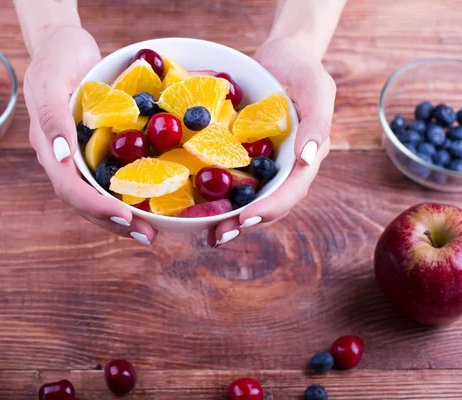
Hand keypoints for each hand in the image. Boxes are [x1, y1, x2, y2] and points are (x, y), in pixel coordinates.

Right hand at [23, 26, 156, 244]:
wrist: (63, 44)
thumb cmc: (57, 56)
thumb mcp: (52, 79)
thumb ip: (52, 116)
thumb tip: (61, 156)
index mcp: (49, 146)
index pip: (69, 187)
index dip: (95, 206)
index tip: (125, 217)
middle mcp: (62, 158)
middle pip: (84, 202)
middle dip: (114, 223)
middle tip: (147, 236)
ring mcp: (78, 156)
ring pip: (96, 196)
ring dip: (122, 218)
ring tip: (150, 232)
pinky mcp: (95, 149)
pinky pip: (109, 179)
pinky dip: (127, 195)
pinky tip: (149, 204)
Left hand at [208, 37, 335, 246]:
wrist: (281, 56)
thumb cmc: (302, 69)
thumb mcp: (316, 87)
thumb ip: (318, 121)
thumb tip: (308, 158)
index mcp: (306, 158)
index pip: (291, 191)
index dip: (270, 208)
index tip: (245, 219)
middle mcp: (286, 167)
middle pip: (269, 204)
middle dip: (245, 223)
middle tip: (219, 236)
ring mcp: (265, 164)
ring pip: (250, 199)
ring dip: (230, 218)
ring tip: (208, 234)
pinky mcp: (245, 156)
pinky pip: (233, 179)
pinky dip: (218, 195)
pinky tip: (198, 206)